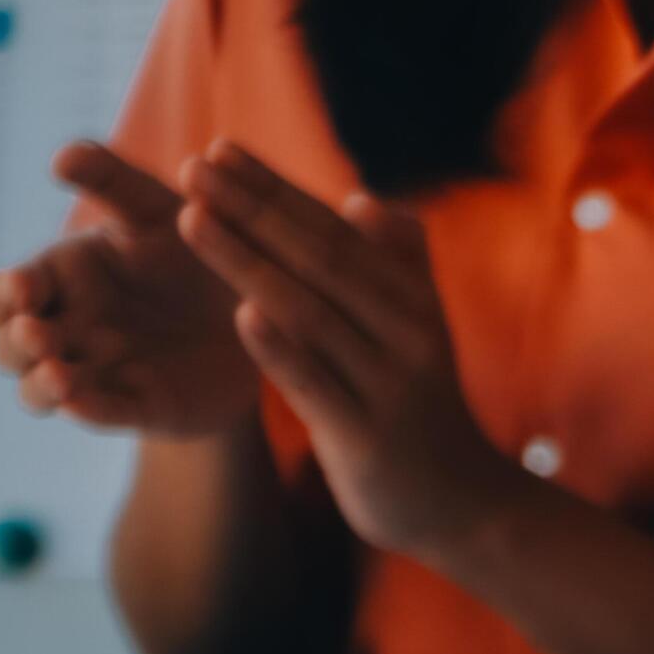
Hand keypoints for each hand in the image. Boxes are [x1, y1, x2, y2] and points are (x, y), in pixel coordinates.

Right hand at [0, 142, 256, 433]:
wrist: (262, 307)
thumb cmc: (194, 247)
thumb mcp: (158, 209)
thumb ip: (113, 180)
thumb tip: (62, 155)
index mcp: (60, 280)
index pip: (1, 295)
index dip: (2, 295)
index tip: (24, 288)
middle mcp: (69, 329)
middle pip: (10, 346)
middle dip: (16, 342)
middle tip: (39, 332)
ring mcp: (101, 371)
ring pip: (44, 389)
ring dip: (42, 385)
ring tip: (60, 375)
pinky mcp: (144, 406)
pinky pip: (106, 414)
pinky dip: (90, 410)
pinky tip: (83, 403)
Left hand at [174, 141, 517, 560]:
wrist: (462, 503)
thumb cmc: (423, 411)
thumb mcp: (419, 333)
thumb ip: (397, 267)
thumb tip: (364, 202)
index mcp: (413, 300)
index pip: (333, 231)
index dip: (275, 190)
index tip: (219, 150)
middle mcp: (408, 333)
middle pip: (319, 260)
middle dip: (252, 210)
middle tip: (192, 167)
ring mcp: (389, 385)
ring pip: (310, 313)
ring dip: (248, 263)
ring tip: (193, 221)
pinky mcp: (368, 437)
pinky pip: (318, 384)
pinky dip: (282, 350)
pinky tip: (243, 315)